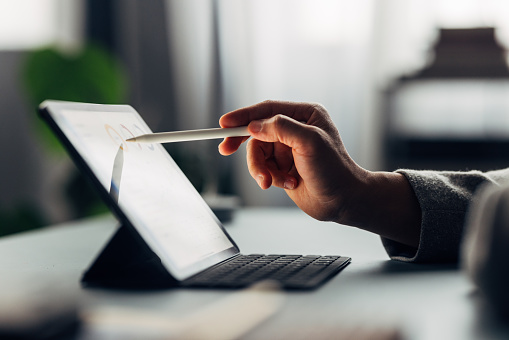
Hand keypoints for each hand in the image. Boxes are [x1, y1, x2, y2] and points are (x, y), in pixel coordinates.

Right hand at [219, 100, 367, 222]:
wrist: (343, 201)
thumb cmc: (334, 170)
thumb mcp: (309, 142)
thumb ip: (281, 128)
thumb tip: (254, 126)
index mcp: (305, 115)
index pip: (267, 110)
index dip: (244, 116)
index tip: (225, 123)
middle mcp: (295, 129)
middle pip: (257, 132)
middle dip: (246, 146)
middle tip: (225, 149)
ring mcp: (288, 149)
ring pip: (257, 153)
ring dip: (261, 169)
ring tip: (272, 182)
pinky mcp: (283, 167)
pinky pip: (263, 168)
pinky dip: (270, 178)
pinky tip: (289, 184)